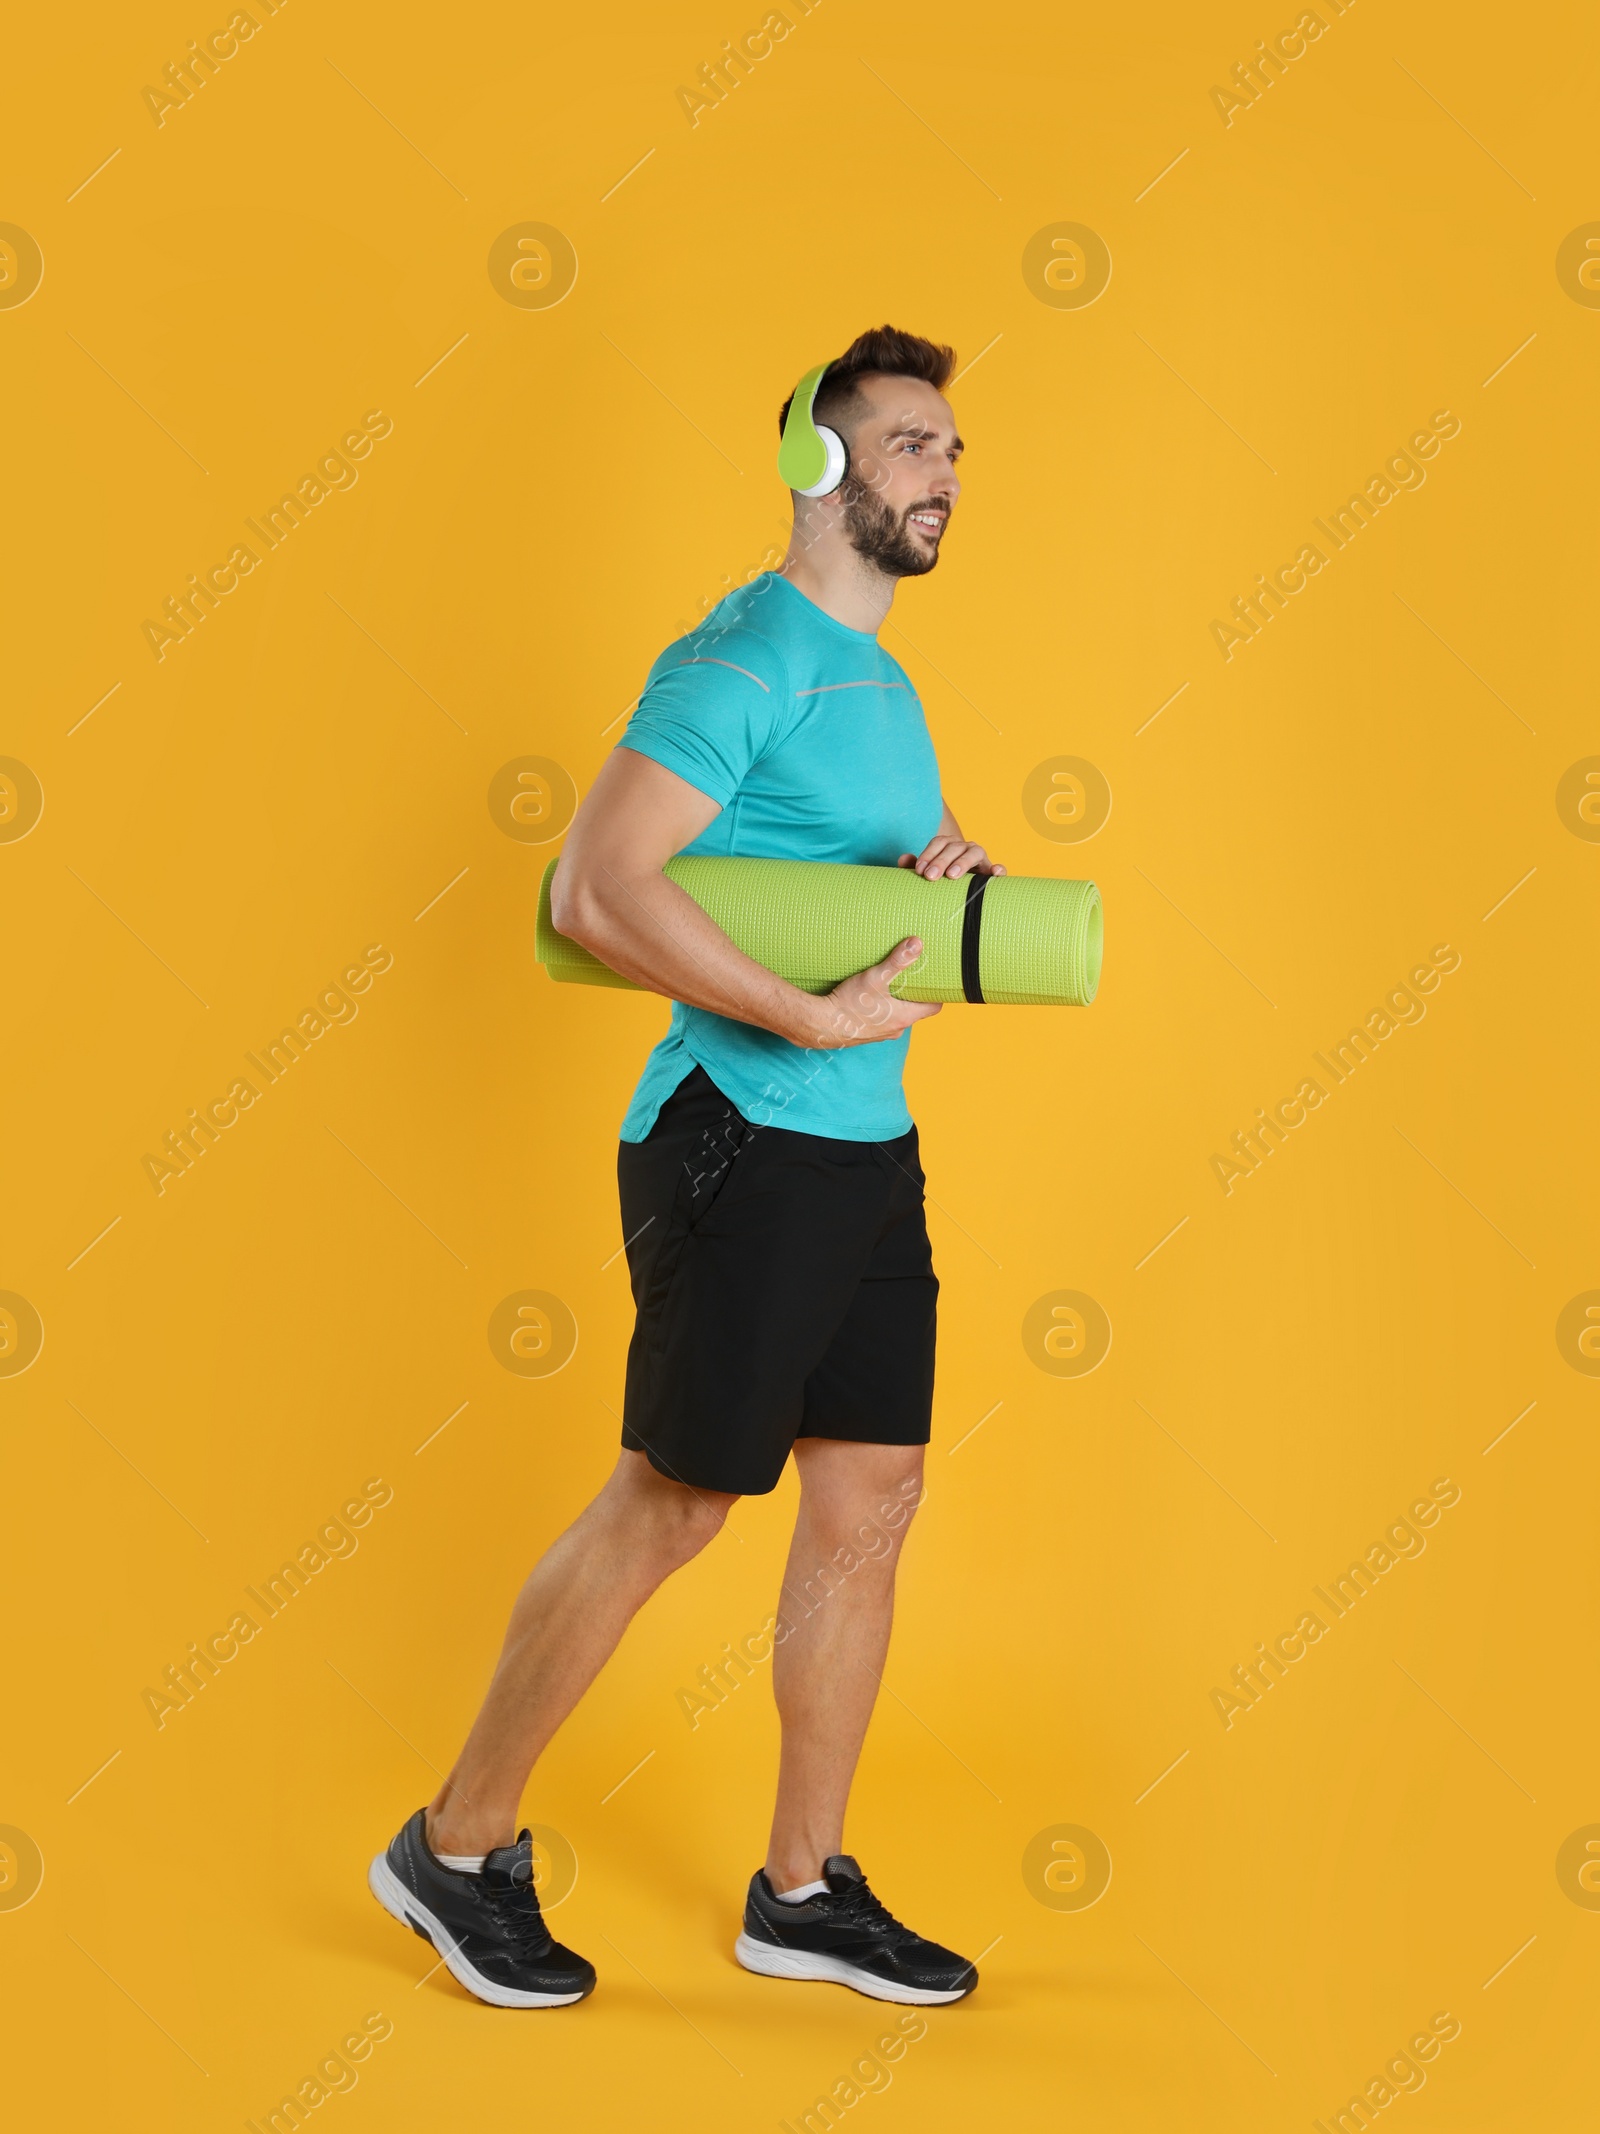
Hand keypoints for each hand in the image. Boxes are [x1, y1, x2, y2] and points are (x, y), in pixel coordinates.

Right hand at [798, 936, 942, 1049]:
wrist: (821, 1025)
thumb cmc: (850, 1004)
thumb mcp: (875, 977)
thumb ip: (897, 960)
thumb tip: (917, 944)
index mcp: (904, 1017)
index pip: (933, 1008)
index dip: (937, 994)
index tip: (937, 981)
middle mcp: (895, 1029)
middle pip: (915, 1011)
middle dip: (915, 995)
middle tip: (913, 978)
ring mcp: (880, 1034)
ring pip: (897, 1016)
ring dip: (897, 1003)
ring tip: (891, 985)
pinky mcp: (866, 1034)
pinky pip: (881, 1021)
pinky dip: (881, 1010)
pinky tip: (870, 999)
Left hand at [898, 835, 1004, 880]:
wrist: (963, 892)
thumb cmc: (942, 880)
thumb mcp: (928, 872)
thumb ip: (916, 866)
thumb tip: (903, 859)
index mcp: (949, 845)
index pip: (939, 843)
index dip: (928, 854)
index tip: (919, 870)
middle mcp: (965, 848)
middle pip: (953, 847)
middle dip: (941, 861)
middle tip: (930, 876)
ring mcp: (980, 858)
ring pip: (973, 852)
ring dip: (962, 862)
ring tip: (952, 875)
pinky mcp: (992, 871)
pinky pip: (999, 868)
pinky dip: (998, 869)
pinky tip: (995, 873)